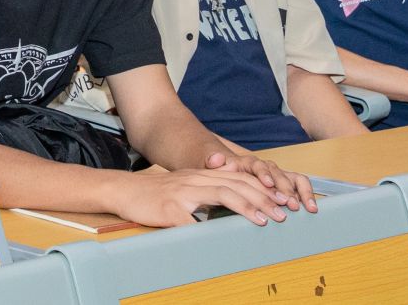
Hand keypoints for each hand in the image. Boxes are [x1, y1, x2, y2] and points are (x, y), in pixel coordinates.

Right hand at [109, 166, 295, 227]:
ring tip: (266, 219)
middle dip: (263, 197)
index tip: (280, 200)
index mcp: (201, 175)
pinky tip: (226, 231)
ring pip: (223, 193)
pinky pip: (197, 218)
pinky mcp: (171, 208)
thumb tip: (230, 206)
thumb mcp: (184, 188)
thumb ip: (206, 193)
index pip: (238, 177)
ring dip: (248, 206)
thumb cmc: (154, 194)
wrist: (124, 191)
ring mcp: (184, 193)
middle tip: (283, 211)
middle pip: (236, 183)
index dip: (261, 187)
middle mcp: (196, 179)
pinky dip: (215, 223)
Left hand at [208, 150, 315, 212]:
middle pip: (280, 174)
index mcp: (248, 162)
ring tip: (309, 208)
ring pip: (294, 180)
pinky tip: (311, 209)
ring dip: (302, 193)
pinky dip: (306, 197)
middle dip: (287, 189)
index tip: (268, 184)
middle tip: (291, 204)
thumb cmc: (217, 172)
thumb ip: (212, 161)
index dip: (264, 174)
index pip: (259, 166)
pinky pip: (299, 188)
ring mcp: (277, 177)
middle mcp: (266, 168)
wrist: (222, 174)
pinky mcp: (284, 187)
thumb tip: (216, 157)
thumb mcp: (210, 165)